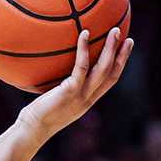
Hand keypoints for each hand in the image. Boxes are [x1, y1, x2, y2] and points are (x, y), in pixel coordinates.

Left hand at [17, 26, 133, 138]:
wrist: (31, 130)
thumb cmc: (37, 115)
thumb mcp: (54, 100)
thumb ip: (61, 87)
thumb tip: (54, 68)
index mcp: (87, 101)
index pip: (109, 81)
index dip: (120, 65)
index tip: (125, 49)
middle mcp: (88, 99)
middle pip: (111, 74)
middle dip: (122, 55)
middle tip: (128, 37)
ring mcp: (81, 96)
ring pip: (103, 69)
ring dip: (111, 49)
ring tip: (115, 30)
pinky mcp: (70, 91)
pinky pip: (81, 67)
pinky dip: (84, 49)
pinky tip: (84, 33)